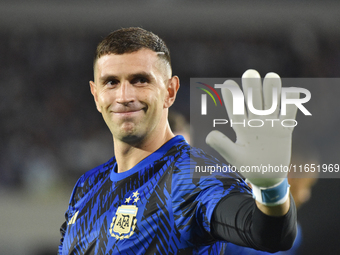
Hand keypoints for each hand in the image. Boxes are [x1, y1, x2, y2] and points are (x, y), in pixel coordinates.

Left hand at [206, 69, 298, 186]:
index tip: (227, 84)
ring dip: (272, 91)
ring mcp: (271, 125)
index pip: (236, 109)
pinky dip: (290, 105)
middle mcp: (256, 122)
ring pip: (271, 104)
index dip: (232, 97)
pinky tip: (291, 93)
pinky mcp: (284, 131)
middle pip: (254, 101)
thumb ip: (222, 145)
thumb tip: (208, 135)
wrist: (267, 177)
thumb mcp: (234, 157)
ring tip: (271, 76)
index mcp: (242, 127)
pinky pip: (288, 115)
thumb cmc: (248, 167)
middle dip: (252, 87)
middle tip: (250, 72)